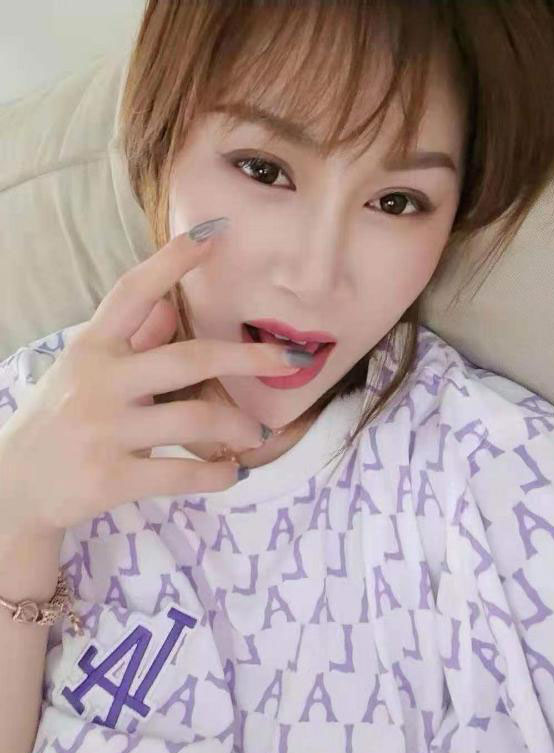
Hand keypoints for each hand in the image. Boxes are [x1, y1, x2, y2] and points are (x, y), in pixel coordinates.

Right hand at [0, 220, 300, 537]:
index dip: (174, 260)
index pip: (133, 292)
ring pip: (193, 419)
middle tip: (292, 359)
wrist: (16, 485)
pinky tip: (231, 474)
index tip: (218, 233)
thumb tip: (173, 307)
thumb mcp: (85, 368)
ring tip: (256, 435)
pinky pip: (181, 475)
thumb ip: (130, 339)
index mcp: (93, 347)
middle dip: (249, 357)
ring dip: (238, 427)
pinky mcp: (110, 479)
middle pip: (188, 359)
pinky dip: (217, 475)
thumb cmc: (59, 417)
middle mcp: (98, 382)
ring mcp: (103, 431)